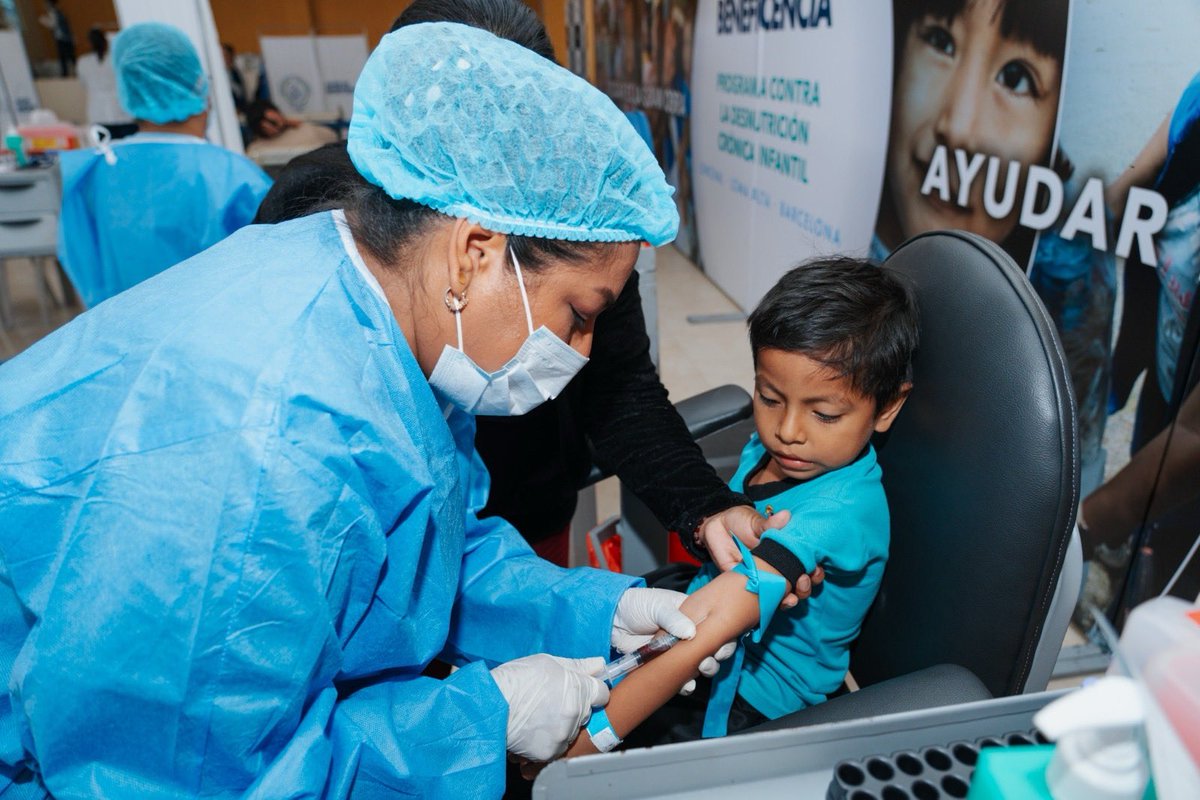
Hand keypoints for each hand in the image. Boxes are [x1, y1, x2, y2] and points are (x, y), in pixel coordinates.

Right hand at [490, 654, 608, 760]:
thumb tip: (599, 664)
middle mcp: (575, 714)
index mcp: (578, 689)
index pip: (602, 694)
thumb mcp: (547, 663)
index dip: (592, 690)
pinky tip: (532, 730)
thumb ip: (578, 666)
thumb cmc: (515, 680)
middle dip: (574, 708)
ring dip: (560, 727)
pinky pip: (555, 748)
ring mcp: (562, 735)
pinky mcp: (549, 752)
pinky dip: (546, 741)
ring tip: (538, 716)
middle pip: (586, 713)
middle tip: (551, 702)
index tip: (581, 690)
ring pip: (571, 732)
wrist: (489, 705)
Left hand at [612, 588, 735, 694]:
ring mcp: (680, 650)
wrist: (613, 621)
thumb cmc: (637, 605)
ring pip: (701, 664)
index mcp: (694, 614)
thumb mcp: (657, 606)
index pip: (717, 626)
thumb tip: (690, 632)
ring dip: (704, 671)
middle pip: (713, 648)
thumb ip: (673, 618)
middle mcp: (691, 633)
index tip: (720, 647)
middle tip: (707, 661)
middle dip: (715, 657)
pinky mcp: (668, 665)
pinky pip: (682, 677)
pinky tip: (686, 685)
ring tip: (699, 671)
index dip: (723, 637)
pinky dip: (686, 684)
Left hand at [697, 506, 824, 607]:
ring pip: (783, 597)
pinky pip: (760, 600)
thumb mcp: (756, 522)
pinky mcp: (748, 586)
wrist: (716, 527)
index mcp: (786, 554)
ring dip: (791, 600)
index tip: (815, 569)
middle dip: (805, 588)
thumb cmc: (741, 522)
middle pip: (799, 586)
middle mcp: (778, 570)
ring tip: (790, 597)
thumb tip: (786, 515)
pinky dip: (769, 604)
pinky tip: (773, 602)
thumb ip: (770, 524)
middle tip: (802, 580)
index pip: (807, 567)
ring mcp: (764, 580)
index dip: (814, 572)